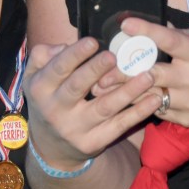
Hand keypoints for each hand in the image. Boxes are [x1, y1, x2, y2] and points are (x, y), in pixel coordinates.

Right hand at [24, 38, 159, 168]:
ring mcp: (75, 128)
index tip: (93, 41)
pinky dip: (138, 113)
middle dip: (96, 70)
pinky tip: (155, 99)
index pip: (57, 69)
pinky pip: (119, 126)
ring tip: (148, 75)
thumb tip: (63, 46)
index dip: (75, 55)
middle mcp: (55, 110)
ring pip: (105, 108)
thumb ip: (43, 55)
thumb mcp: (34, 76)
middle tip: (115, 56)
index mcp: (41, 88)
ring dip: (128, 91)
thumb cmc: (48, 99)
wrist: (51, 147)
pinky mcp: (94, 142)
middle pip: (77, 87)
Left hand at [110, 18, 188, 127]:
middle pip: (152, 75)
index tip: (126, 24)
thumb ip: (181, 33)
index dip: (147, 31)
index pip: (170, 41)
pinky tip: (127, 98)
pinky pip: (159, 111)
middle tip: (102, 68)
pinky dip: (144, 104)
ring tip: (103, 86)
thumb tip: (155, 23)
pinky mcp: (188, 119)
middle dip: (124, 72)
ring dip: (127, 91)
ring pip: (151, 97)